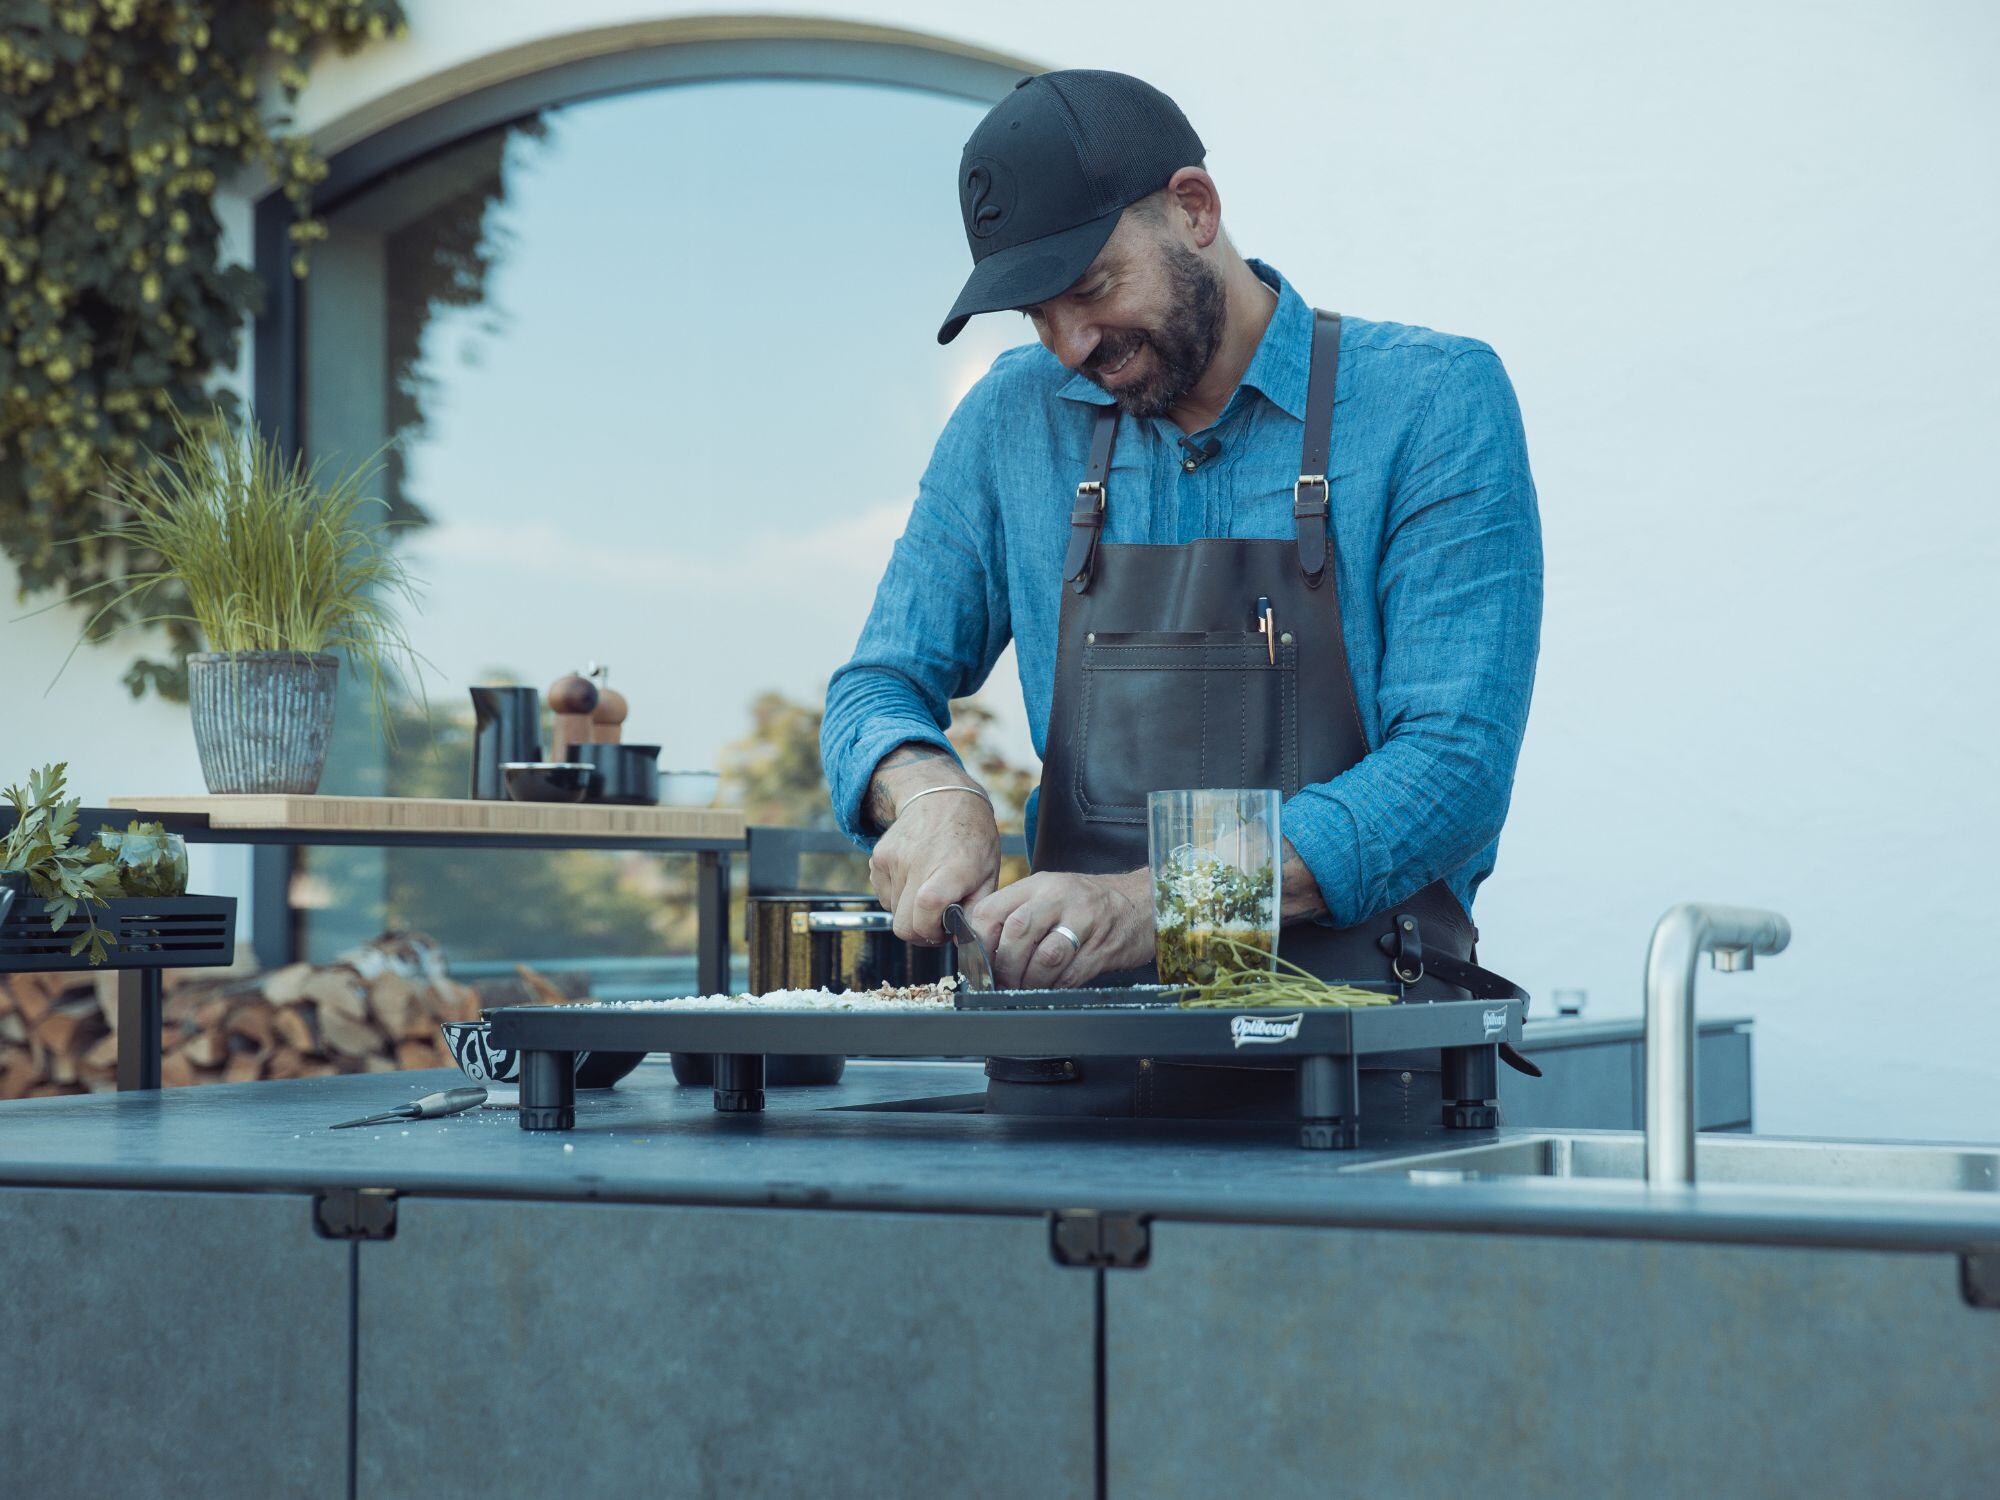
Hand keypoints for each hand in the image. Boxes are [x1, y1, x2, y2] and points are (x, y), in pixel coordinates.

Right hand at [866, 762, 1000, 946]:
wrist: (943, 798)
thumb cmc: (972, 838)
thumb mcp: (988, 874)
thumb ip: (975, 911)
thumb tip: (962, 941)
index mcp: (950, 870)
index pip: (925, 913)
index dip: (931, 933)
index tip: (944, 931)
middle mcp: (917, 864)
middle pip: (903, 925)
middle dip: (919, 932)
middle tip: (936, 921)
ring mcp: (894, 860)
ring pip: (893, 912)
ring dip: (910, 911)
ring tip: (928, 892)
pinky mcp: (878, 857)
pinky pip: (883, 894)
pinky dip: (897, 896)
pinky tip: (915, 879)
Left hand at [967, 868, 1153, 988]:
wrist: (1145, 901)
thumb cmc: (1090, 903)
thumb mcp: (1051, 893)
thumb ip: (1018, 913)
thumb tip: (982, 952)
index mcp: (1039, 884)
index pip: (993, 910)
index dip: (979, 942)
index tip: (979, 962)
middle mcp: (1061, 898)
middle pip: (1017, 933)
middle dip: (1004, 966)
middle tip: (1002, 982)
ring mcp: (1084, 922)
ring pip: (1045, 958)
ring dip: (1029, 981)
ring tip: (1026, 987)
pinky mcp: (1102, 948)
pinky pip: (1070, 975)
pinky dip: (1054, 987)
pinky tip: (1051, 986)